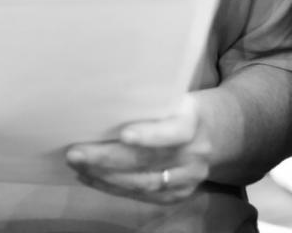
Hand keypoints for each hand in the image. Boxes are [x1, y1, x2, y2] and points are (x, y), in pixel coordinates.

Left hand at [65, 94, 211, 202]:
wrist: (216, 131)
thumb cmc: (177, 107)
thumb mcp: (172, 96)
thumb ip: (147, 101)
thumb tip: (96, 98)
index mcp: (193, 121)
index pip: (176, 131)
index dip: (151, 135)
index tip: (124, 134)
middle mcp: (195, 153)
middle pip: (149, 160)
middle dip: (108, 158)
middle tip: (75, 153)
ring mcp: (189, 178)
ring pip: (143, 182)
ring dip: (105, 176)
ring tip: (78, 165)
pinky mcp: (179, 194)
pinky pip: (143, 196)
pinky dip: (113, 187)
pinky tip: (90, 178)